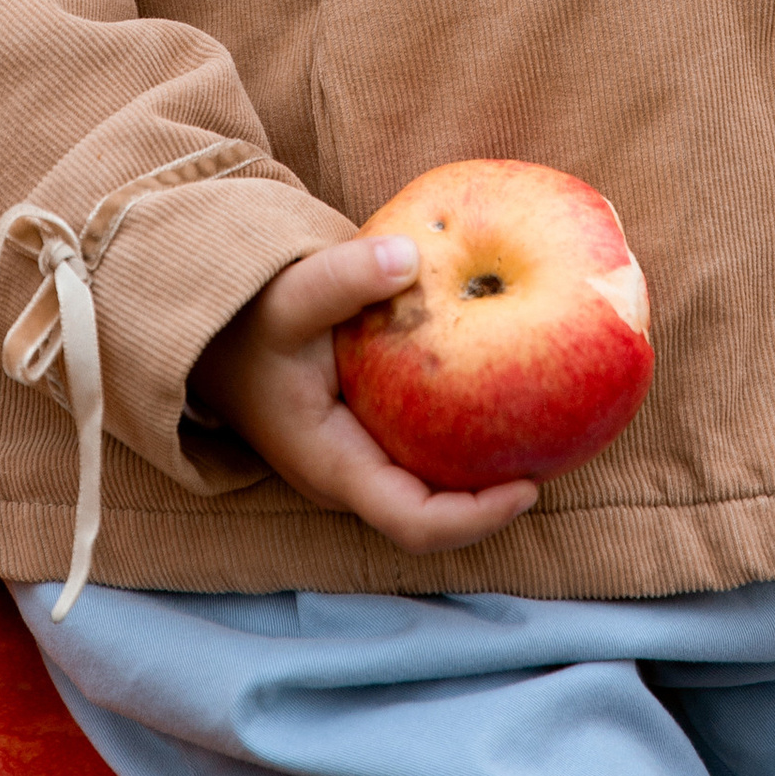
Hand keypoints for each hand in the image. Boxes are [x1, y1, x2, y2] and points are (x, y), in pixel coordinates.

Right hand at [192, 238, 541, 555]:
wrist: (218, 328)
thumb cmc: (250, 319)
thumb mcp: (287, 295)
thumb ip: (343, 277)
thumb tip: (408, 254)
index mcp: (334, 464)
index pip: (413, 521)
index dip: (475, 517)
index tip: (529, 486)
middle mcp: (355, 473)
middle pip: (437, 514)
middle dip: (495, 496)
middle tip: (556, 454)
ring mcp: (365, 455)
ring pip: (437, 483)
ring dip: (487, 466)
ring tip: (549, 429)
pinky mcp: (375, 429)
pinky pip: (433, 445)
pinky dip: (472, 427)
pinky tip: (516, 389)